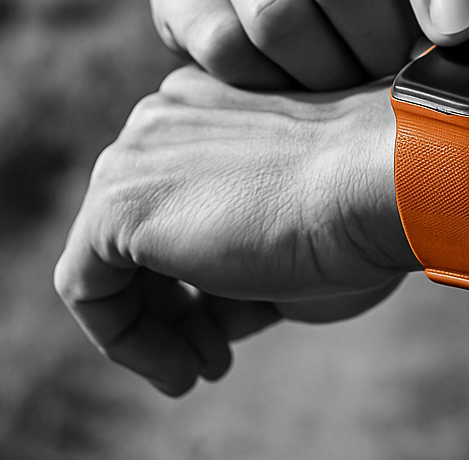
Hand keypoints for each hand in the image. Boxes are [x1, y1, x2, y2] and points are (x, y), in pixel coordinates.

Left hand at [54, 65, 417, 396]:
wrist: (381, 177)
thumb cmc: (364, 198)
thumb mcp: (292, 222)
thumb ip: (235, 249)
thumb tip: (201, 316)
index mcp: (211, 99)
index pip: (180, 197)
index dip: (200, 269)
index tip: (243, 316)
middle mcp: (164, 114)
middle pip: (140, 227)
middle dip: (175, 301)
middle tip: (217, 354)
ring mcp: (135, 151)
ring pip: (109, 257)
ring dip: (154, 325)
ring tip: (203, 367)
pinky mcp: (118, 202)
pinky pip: (87, 286)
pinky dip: (125, 338)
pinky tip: (182, 368)